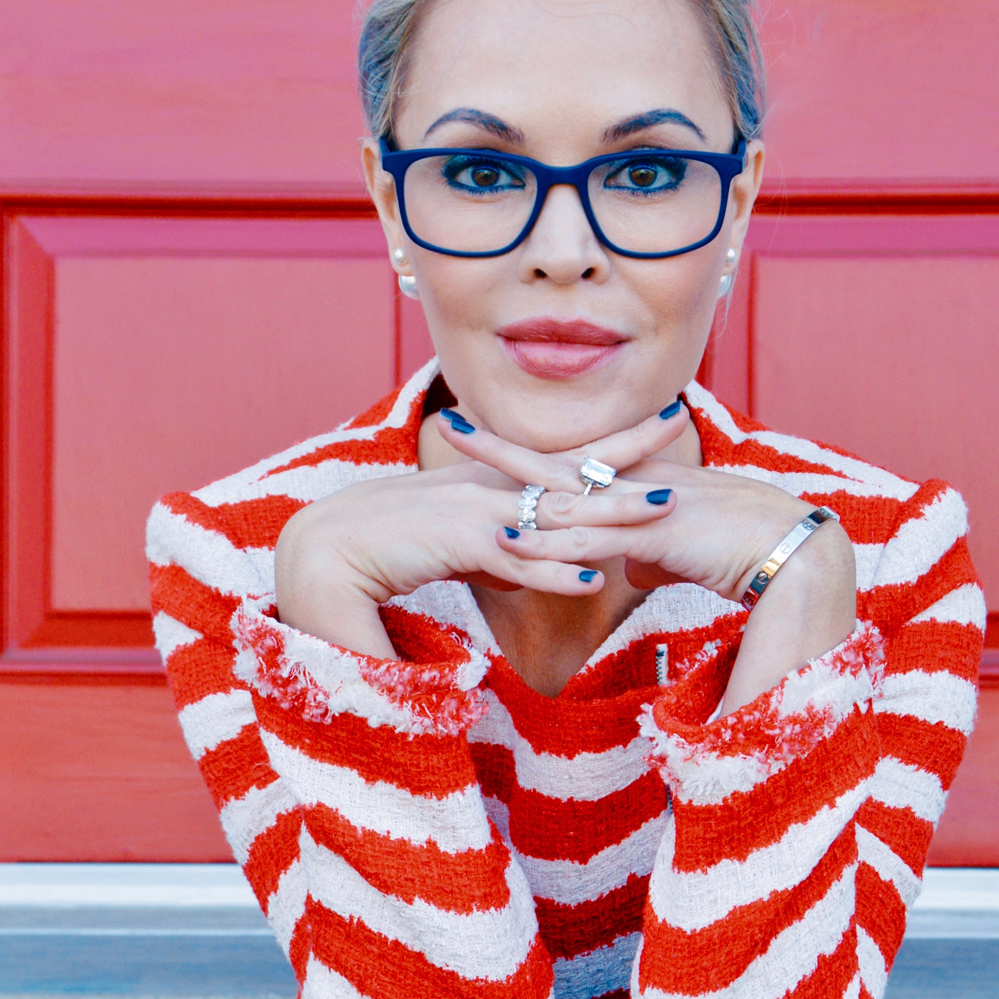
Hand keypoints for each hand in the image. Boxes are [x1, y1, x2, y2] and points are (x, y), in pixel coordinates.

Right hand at [273, 402, 689, 653]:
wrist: (320, 558)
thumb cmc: (378, 557)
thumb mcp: (447, 555)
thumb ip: (489, 557)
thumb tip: (520, 569)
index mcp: (483, 489)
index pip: (558, 462)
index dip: (607, 446)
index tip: (655, 425)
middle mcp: (483, 490)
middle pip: (567, 469)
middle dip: (625, 450)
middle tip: (678, 419)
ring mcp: (471, 514)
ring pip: (555, 512)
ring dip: (610, 510)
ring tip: (663, 505)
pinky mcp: (454, 545)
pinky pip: (514, 559)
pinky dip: (552, 571)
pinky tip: (591, 579)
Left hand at [452, 417, 857, 710]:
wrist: (793, 551)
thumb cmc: (746, 552)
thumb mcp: (686, 556)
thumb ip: (652, 558)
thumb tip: (630, 571)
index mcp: (642, 485)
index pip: (574, 464)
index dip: (530, 454)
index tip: (488, 439)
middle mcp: (637, 485)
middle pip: (556, 463)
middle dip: (501, 448)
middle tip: (451, 423)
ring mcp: (643, 507)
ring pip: (564, 498)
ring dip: (510, 494)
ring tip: (459, 488)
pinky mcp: (654, 534)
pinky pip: (589, 540)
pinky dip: (547, 544)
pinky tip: (509, 546)